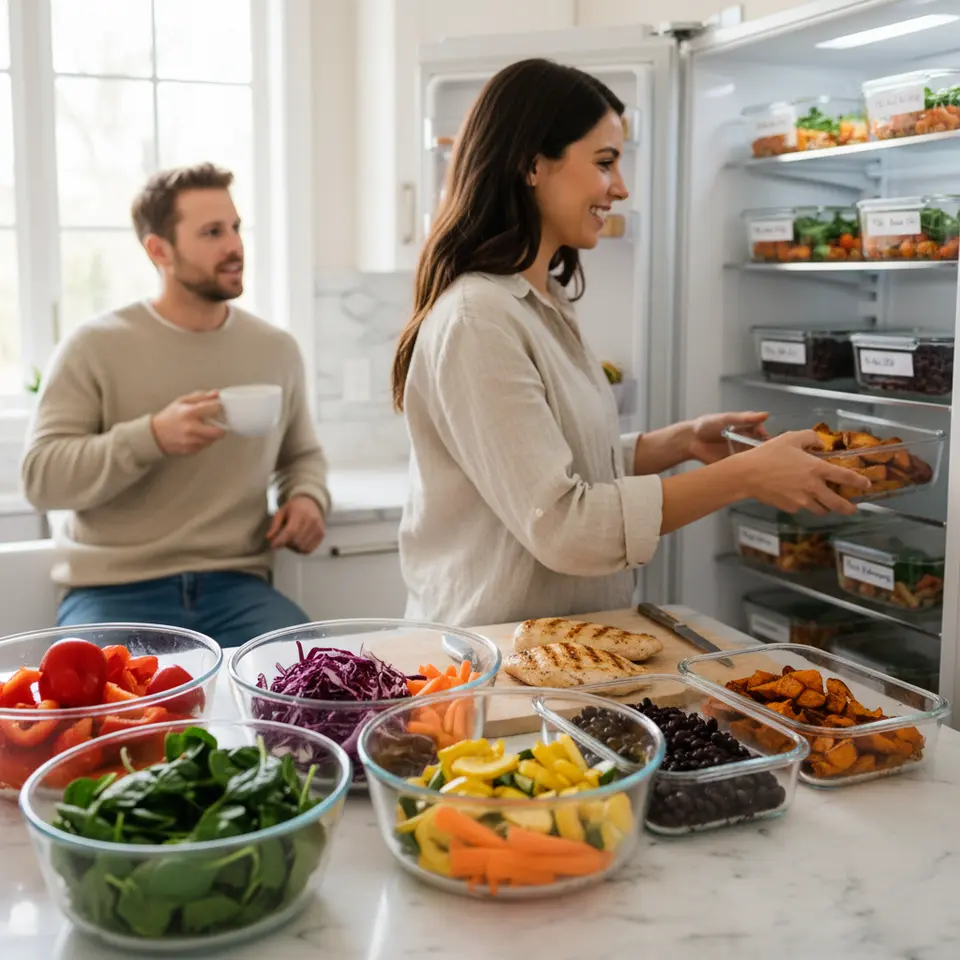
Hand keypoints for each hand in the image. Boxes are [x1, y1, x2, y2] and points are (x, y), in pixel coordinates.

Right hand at [150, 391, 224, 455]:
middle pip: (218, 432)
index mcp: (189, 413)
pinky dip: (204, 441)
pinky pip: (205, 446)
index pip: (214, 409)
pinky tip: (196, 436)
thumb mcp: (182, 401)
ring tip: (203, 429)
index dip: (219, 408)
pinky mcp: (191, 450)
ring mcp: (191, 441)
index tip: (218, 407)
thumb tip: (216, 394)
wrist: (155, 434)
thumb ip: (201, 397)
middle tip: (218, 424)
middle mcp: (191, 428)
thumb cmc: (169, 416)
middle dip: (221, 428)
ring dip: (212, 435)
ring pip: (213, 440)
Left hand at [266, 496, 325, 553]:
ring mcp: (318, 528)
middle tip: (282, 538)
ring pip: (302, 547)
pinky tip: (297, 542)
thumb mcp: (281, 512)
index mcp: (300, 513)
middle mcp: (312, 521)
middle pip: (296, 541)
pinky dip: (300, 549)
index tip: (273, 545)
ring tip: (290, 539)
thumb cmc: (294, 508)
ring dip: (293, 547)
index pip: (291, 531)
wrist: (311, 503)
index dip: (281, 540)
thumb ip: (275, 525)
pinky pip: (308, 549)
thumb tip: (269, 538)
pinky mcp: (321, 535)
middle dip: (286, 543)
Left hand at [687, 411, 767, 464]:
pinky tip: (747, 469)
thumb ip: (745, 418)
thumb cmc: (706, 425)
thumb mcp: (726, 419)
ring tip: (756, 461)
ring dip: (755, 460)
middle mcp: (743, 441)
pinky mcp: (731, 464)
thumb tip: (765, 415)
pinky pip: (741, 467)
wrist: (690, 440)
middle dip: (763, 450)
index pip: (761, 433)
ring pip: (752, 458)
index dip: (765, 436)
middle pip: (759, 447)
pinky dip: (745, 469)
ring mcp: (737, 453)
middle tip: (764, 453)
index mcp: (744, 429)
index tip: (766, 439)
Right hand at [741, 430, 869, 514]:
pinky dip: (803, 504)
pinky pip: (801, 508)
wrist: (747, 474)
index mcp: (817, 469)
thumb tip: (821, 444)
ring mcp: (801, 501)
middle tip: (852, 508)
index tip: (866, 485)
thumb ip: (810, 438)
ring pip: (820, 509)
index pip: (846, 477)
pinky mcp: (790, 508)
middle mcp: (813, 488)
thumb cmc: (769, 454)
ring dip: (824, 506)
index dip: (859, 482)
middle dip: (848, 507)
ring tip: (822, 502)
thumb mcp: (791, 438)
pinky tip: (795, 496)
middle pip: (838, 504)